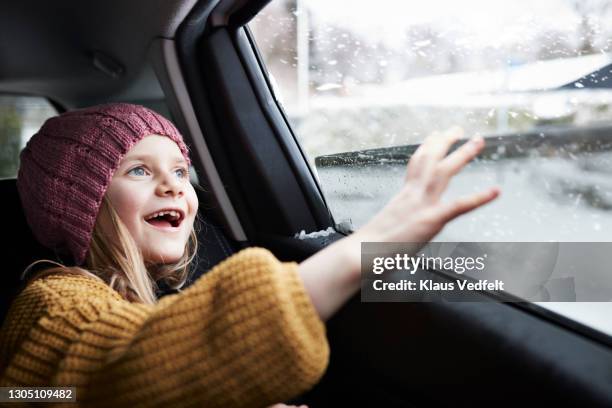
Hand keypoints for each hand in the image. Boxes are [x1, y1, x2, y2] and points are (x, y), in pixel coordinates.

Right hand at [353, 126, 499, 243]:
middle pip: (430, 161)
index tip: (435, 135)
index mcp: (403, 197)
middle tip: (458, 128)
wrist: (361, 254)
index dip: (427, 148)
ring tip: (478, 140)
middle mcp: (412, 195)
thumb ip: (396, 222)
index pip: (416, 166)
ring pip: (444, 172)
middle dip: (445, 142)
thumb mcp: (385, 227)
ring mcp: (422, 206)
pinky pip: (459, 205)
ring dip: (462, 154)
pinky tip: (494, 191)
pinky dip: (478, 198)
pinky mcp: (431, 221)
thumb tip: (392, 228)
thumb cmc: (369, 247)